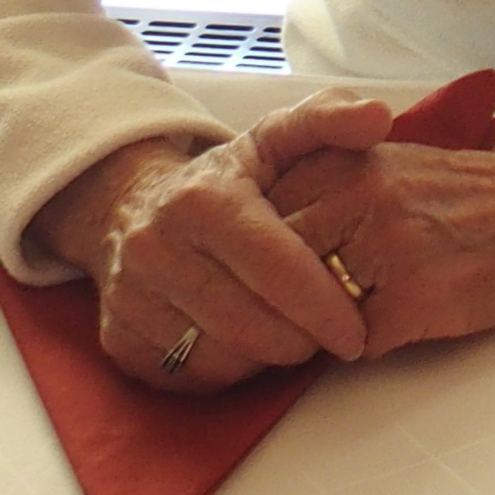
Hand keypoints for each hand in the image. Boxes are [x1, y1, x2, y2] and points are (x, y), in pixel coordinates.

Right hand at [34, 90, 392, 392]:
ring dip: (266, 356)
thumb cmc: (227, 181)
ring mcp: (130, 298)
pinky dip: (228, 370)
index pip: (277, 269)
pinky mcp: (119, 340)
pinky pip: (189, 377)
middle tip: (327, 336)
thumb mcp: (274, 139)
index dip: (324, 307)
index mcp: (202, 200)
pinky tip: (247, 342)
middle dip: (300, 339)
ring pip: (220, 358)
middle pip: (249, 324)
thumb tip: (376, 118)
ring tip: (291, 334)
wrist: (136, 207)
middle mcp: (155, 249)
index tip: (356, 331)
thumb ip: (328, 122)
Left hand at [266, 138, 494, 357]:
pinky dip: (369, 345)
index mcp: (343, 160)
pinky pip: (357, 344)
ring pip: (307, 312)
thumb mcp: (383, 165)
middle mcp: (357, 196)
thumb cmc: (465, 195)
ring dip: (317, 328)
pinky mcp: (415, 300)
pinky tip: (400, 325)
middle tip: (295, 314)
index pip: (257, 223)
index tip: (259, 280)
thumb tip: (254, 253)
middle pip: (271, 270)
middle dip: (274, 301)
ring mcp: (385, 249)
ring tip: (349, 319)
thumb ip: (321, 194)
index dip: (254, 261)